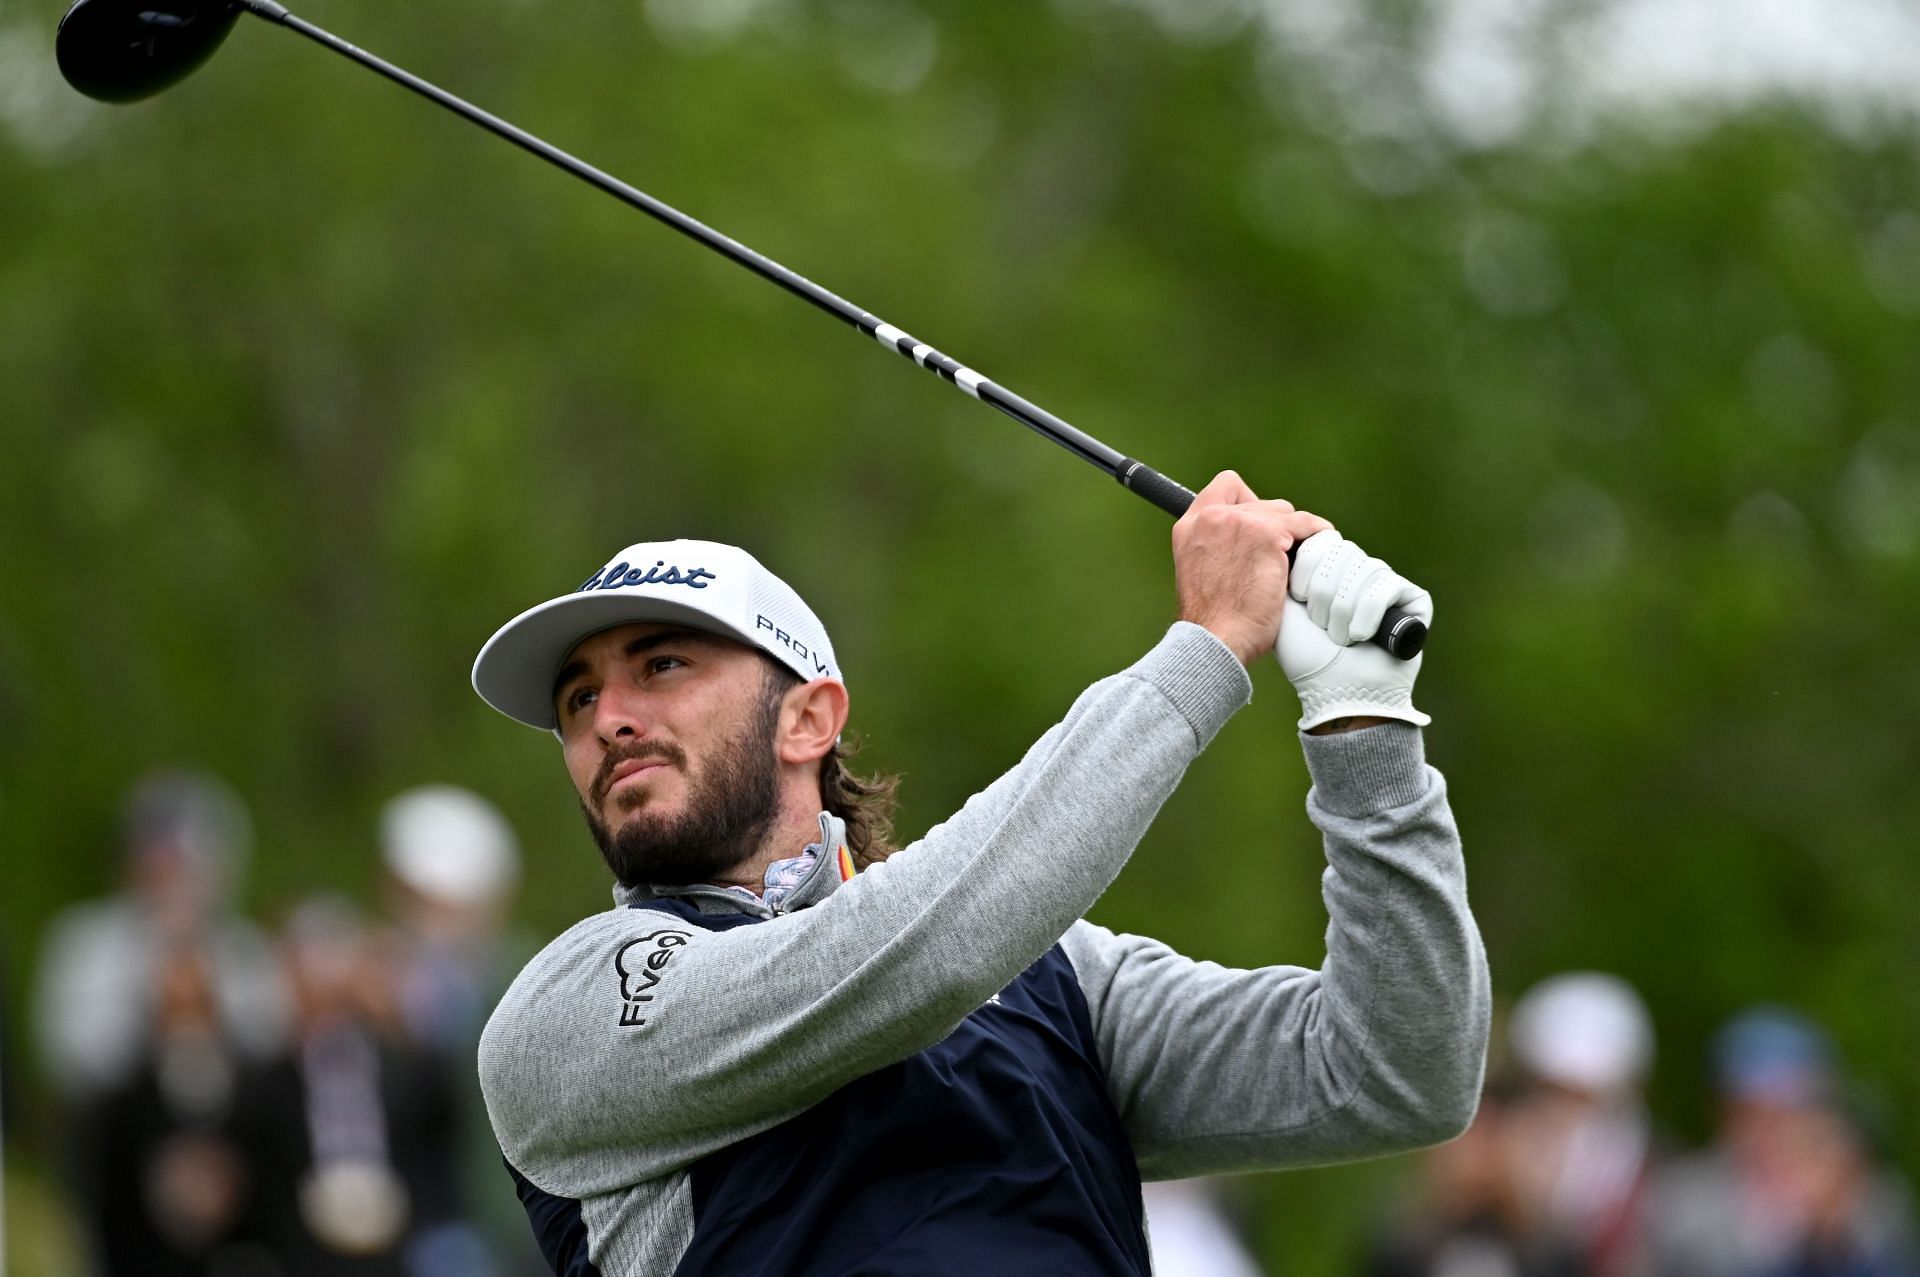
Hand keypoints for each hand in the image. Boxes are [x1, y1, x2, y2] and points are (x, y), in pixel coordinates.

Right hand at [1173, 471, 1331, 665]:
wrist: (1216, 639)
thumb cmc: (1214, 622)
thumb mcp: (1202, 572)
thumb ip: (1218, 550)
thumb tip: (1250, 546)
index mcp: (1189, 527)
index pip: (1224, 487)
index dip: (1247, 501)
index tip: (1257, 524)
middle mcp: (1211, 517)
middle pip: (1258, 500)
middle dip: (1272, 525)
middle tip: (1276, 556)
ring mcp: (1239, 522)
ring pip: (1282, 511)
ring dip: (1291, 534)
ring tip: (1290, 563)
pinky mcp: (1267, 534)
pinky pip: (1305, 524)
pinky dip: (1317, 535)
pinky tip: (1319, 547)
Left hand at [1276, 530, 1432, 729]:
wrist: (1336, 691)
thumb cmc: (1306, 655)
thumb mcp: (1282, 604)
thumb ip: (1283, 565)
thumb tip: (1289, 528)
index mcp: (1329, 569)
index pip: (1321, 539)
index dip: (1306, 568)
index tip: (1297, 598)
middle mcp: (1360, 571)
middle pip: (1341, 551)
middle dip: (1323, 593)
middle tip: (1320, 626)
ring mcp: (1388, 583)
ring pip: (1363, 569)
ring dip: (1343, 610)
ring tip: (1340, 638)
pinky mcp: (1414, 599)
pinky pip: (1386, 586)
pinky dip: (1367, 615)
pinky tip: (1362, 637)